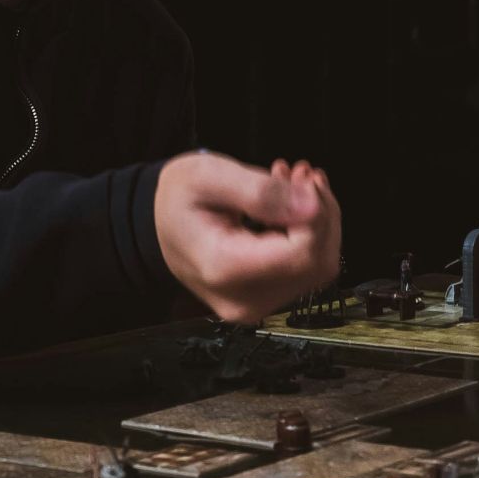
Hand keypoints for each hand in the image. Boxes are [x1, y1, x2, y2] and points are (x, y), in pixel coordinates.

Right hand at [154, 151, 341, 323]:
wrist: (157, 224)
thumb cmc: (177, 200)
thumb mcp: (209, 176)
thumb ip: (260, 191)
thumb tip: (311, 206)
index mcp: (224, 268)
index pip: (301, 254)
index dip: (316, 214)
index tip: (301, 178)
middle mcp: (242, 298)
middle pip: (316, 263)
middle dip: (320, 213)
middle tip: (298, 173)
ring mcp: (255, 303)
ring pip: (318, 266)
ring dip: (317, 221)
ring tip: (292, 183)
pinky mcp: (264, 298)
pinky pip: (306, 269)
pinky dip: (308, 233)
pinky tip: (291, 206)